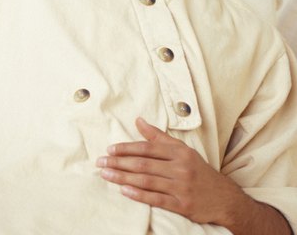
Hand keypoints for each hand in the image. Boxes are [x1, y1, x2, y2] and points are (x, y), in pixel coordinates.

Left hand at [96, 117, 247, 225]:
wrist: (225, 199)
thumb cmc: (199, 171)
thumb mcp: (183, 151)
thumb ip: (159, 136)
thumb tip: (138, 120)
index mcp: (180, 153)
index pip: (148, 148)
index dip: (127, 148)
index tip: (110, 150)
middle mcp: (181, 168)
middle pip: (144, 164)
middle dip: (119, 163)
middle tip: (100, 162)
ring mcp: (182, 187)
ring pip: (147, 181)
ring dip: (123, 178)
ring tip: (105, 175)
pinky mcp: (183, 205)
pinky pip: (157, 199)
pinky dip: (139, 195)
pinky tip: (124, 191)